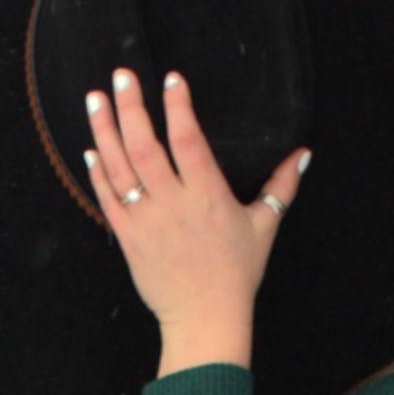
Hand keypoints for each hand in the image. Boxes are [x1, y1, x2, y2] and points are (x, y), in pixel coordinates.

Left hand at [83, 67, 309, 364]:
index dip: (178, 106)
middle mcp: (173, 203)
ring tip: (94, 100)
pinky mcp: (128, 238)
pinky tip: (90, 148)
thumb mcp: (264, 227)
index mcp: (207, 195)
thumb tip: (303, 154)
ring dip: (104, 130)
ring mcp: (146, 220)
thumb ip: (282, 186)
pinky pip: (107, 199)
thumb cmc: (236, 274)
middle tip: (120, 76)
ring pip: (119, 167)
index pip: (188, 139)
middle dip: (130, 107)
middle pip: (145, 145)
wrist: (204, 318)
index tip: (171, 79)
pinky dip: (97, 173)